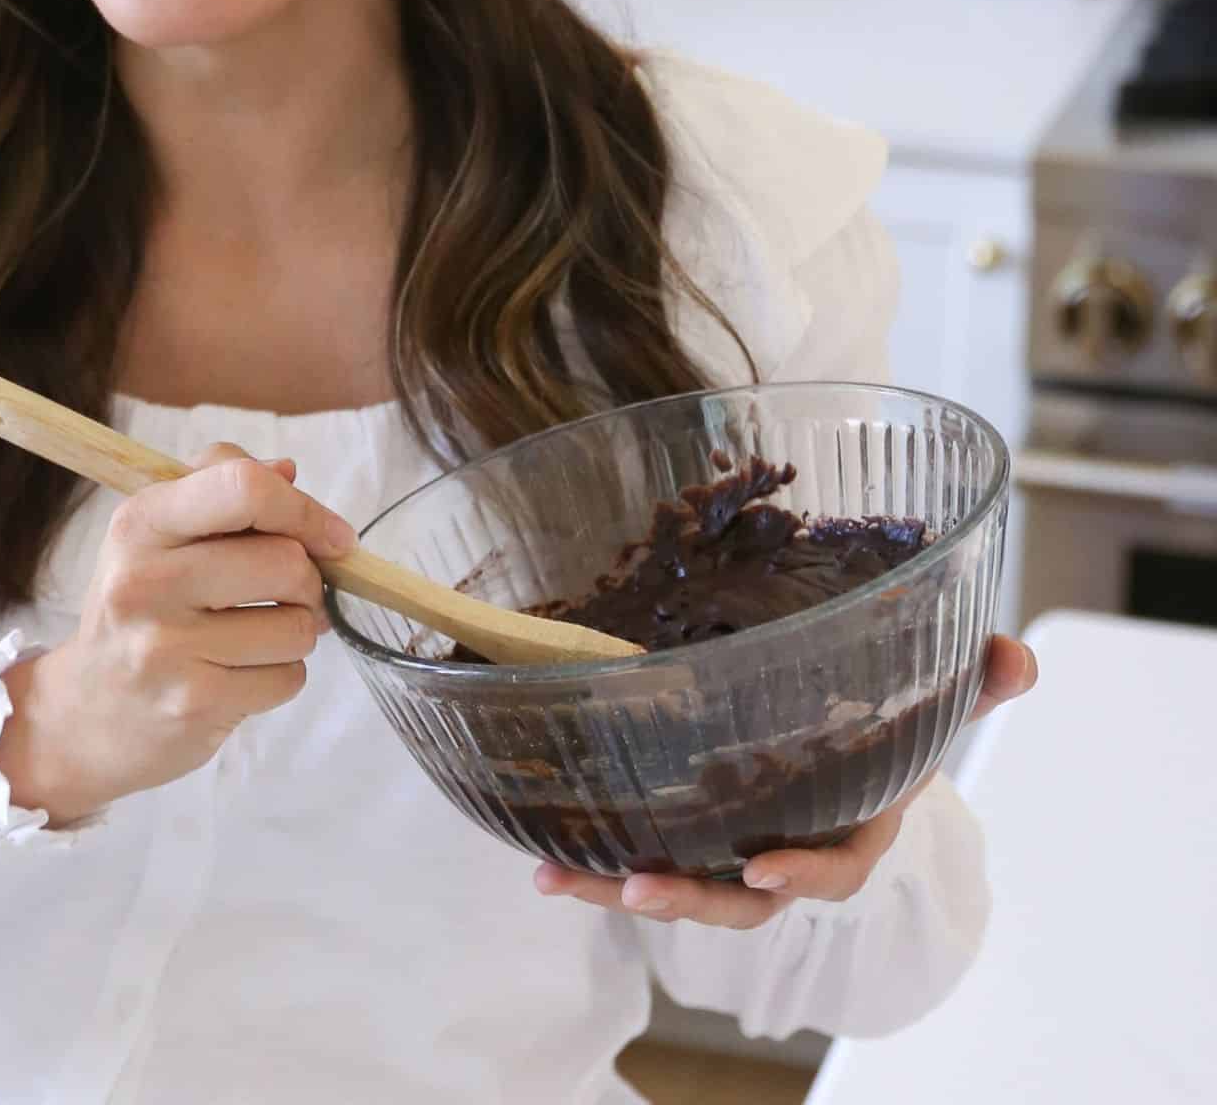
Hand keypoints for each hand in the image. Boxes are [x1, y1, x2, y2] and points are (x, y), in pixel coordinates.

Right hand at [0, 442, 358, 824]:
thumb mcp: (159, 533)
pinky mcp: (192, 703)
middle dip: (308, 580)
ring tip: (258, 634)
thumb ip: (221, 486)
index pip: (242, 488)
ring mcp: (166, 647)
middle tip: (287, 592)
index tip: (334, 537)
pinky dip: (282, 675)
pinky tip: (243, 672)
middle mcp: (146, 581)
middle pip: (285, 562)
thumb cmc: (141, 606)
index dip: (304, 509)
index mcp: (141, 523)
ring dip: (296, 631)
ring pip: (297, 626)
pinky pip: (288, 678)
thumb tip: (288, 471)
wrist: (87, 711)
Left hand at [531, 632, 1038, 927]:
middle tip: (639, 887)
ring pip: (682, 886)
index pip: (836, 867)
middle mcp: (786, 848)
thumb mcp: (929, 697)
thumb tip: (1015, 656)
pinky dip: (595, 862)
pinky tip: (542, 859)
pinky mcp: (685, 829)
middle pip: (741, 900)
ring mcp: (729, 844)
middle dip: (691, 900)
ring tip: (560, 878)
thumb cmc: (886, 718)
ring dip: (620, 886)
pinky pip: (644, 854)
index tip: (760, 866)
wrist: (843, 727)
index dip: (803, 874)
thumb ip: (970, 680)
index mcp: (850, 824)